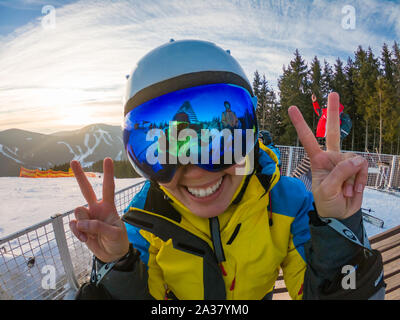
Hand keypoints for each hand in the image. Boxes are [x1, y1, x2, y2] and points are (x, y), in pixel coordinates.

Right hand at [69, 158, 128, 261]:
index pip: (109, 187)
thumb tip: (81, 222)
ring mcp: (87, 217)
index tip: (107, 159)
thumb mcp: (115, 234)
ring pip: (78, 211)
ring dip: (84, 223)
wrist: (112, 256)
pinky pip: (73, 225)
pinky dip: (78, 233)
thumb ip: (99, 226)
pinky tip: (85, 239)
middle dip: (79, 175)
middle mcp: (96, 208)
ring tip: (91, 233)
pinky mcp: (80, 227)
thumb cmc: (118, 241)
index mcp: (109, 207)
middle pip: (86, 189)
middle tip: (73, 161)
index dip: (108, 174)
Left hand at [288, 92, 367, 219]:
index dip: (301, 124)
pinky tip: (353, 190)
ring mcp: (345, 162)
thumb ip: (339, 174)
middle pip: (332, 132)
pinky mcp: (358, 169)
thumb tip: (356, 159)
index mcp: (317, 160)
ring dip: (351, 180)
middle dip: (332, 113)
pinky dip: (360, 182)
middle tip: (333, 93)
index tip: (291, 108)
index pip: (308, 139)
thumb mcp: (326, 190)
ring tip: (344, 191)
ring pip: (354, 161)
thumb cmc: (327, 202)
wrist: (340, 214)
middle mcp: (331, 157)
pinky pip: (363, 169)